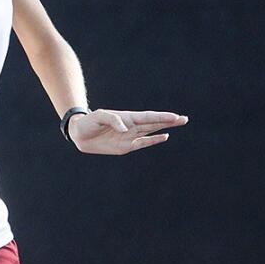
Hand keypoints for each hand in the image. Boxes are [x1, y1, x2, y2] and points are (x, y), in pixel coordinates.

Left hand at [67, 109, 187, 154]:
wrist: (80, 134)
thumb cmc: (90, 122)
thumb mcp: (99, 117)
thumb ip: (113, 120)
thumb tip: (126, 130)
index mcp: (127, 117)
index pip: (148, 117)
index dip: (161, 117)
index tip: (175, 116)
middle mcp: (132, 126)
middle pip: (154, 123)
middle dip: (169, 121)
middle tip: (184, 119)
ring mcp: (130, 137)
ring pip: (151, 132)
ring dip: (165, 128)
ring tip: (179, 124)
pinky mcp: (125, 147)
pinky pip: (142, 144)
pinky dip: (153, 141)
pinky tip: (164, 137)